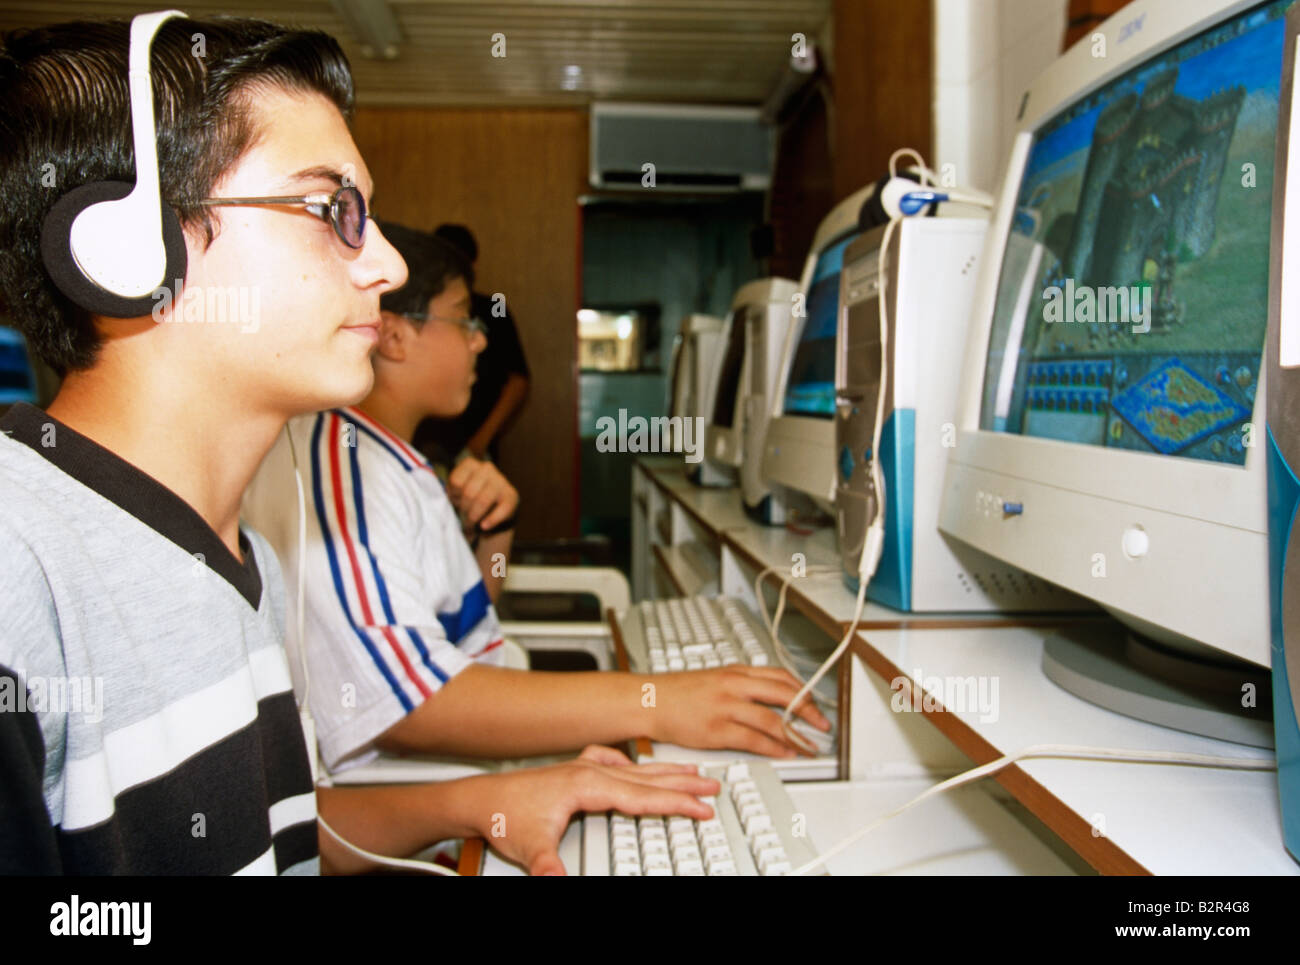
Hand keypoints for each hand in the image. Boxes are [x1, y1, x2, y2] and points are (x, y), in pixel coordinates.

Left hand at [447, 456, 517, 530]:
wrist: (494, 506)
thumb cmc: (471, 497)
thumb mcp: (457, 490)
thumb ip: (450, 490)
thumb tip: (445, 497)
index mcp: (470, 464)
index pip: (456, 481)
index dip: (453, 496)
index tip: (456, 501)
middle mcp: (486, 468)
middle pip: (469, 492)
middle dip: (464, 509)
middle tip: (464, 518)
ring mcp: (501, 481)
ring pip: (482, 501)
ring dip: (474, 517)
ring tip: (471, 524)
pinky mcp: (512, 495)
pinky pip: (501, 510)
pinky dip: (491, 521)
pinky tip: (484, 526)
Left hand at [473, 745, 718, 874]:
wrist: (481, 797)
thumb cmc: (505, 816)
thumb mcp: (530, 847)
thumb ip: (547, 866)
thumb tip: (558, 881)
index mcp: (587, 785)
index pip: (643, 797)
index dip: (676, 804)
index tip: (702, 808)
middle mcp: (589, 770)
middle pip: (647, 777)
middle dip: (682, 783)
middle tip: (713, 786)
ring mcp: (583, 767)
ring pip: (636, 767)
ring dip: (665, 770)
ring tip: (692, 770)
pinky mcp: (575, 770)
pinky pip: (616, 762)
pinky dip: (635, 764)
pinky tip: (636, 765)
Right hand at [648, 667, 831, 757]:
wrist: (649, 701)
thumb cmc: (679, 693)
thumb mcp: (715, 679)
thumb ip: (742, 686)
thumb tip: (770, 697)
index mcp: (736, 671)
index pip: (780, 676)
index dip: (803, 691)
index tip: (815, 703)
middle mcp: (734, 686)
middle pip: (784, 695)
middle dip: (809, 712)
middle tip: (822, 724)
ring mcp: (726, 707)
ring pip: (772, 720)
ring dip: (796, 735)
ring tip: (808, 745)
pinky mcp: (717, 729)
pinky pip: (755, 739)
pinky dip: (775, 748)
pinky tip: (785, 753)